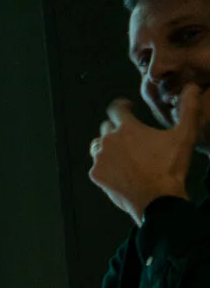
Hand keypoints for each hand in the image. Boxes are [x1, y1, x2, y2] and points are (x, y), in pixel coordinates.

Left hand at [89, 85, 198, 222]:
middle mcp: (108, 140)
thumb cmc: (170, 167)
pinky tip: (120, 170)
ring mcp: (100, 158)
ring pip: (99, 146)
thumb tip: (191, 87)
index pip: (116, 108)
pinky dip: (106, 166)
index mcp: (127, 128)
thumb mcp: (184, 136)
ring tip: (125, 155)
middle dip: (118, 129)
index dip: (122, 106)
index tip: (128, 107)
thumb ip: (188, 109)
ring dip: (109, 147)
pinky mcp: (95, 174)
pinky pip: (97, 165)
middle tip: (132, 138)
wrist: (157, 200)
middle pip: (107, 127)